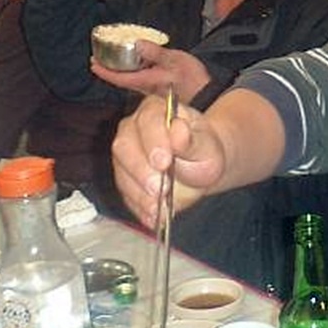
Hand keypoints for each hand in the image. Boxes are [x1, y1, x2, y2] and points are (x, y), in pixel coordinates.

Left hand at [91, 44, 211, 100]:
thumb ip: (155, 53)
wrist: (206, 94)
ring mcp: (151, 89)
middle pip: (122, 78)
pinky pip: (139, 78)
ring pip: (129, 79)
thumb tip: (137, 43)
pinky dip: (132, 70)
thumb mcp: (175, 61)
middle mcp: (145, 87)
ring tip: (112, 57)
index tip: (93, 63)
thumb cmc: (191, 79)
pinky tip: (134, 62)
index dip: (105, 71)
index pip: (119, 77)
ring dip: (120, 69)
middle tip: (98, 57)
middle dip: (109, 69)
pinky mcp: (157, 88)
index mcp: (146, 80)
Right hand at [111, 94, 226, 227]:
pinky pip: (125, 194)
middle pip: (124, 146)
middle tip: (158, 187)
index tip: (164, 161)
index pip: (148, 120)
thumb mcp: (206, 145)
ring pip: (121, 173)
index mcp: (156, 111)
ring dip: (139, 193)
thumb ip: (193, 140)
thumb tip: (178, 131)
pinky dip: (139, 208)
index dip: (154, 141)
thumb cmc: (203, 150)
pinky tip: (154, 215)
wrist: (201, 167)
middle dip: (140, 170)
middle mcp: (133, 129)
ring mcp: (125, 156)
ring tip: (160, 206)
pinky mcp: (125, 180)